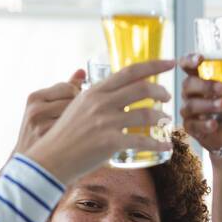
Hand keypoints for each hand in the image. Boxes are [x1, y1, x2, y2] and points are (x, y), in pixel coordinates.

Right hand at [13, 70, 84, 155]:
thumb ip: (63, 91)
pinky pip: (81, 132)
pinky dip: (82, 138)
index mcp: (34, 97)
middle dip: (79, 112)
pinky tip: (74, 144)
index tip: (69, 112)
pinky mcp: (52, 142)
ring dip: (82, 125)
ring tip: (69, 135)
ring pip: (79, 116)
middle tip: (69, 126)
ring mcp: (43, 126)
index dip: (75, 100)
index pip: (69, 88)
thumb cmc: (42, 136)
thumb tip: (81, 72)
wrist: (31, 168)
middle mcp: (36, 109)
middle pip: (75, 101)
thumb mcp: (46, 110)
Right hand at [25, 58, 175, 184]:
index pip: (130, 71)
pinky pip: (141, 141)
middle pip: (142, 89)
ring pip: (146, 114)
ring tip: (167, 121)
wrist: (51, 159)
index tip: (169, 63)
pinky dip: (157, 143)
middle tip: (168, 98)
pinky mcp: (109, 142)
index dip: (153, 65)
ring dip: (162, 117)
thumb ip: (90, 94)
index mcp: (95, 91)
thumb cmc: (64, 135)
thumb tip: (89, 79)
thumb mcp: (76, 106)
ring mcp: (106, 122)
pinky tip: (165, 146)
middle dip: (161, 92)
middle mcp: (102, 102)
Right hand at [179, 53, 221, 159]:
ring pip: (191, 105)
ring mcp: (189, 111)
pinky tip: (214, 124)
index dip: (190, 60)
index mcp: (202, 78)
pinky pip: (193, 125)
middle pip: (189, 84)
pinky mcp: (192, 128)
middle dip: (205, 85)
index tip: (201, 59)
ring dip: (207, 104)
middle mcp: (192, 93)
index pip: (188, 64)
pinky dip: (204, 125)